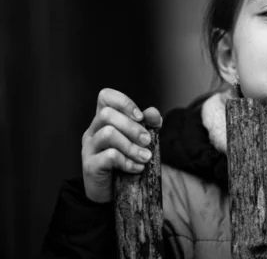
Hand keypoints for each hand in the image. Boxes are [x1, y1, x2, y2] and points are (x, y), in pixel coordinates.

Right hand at [81, 88, 161, 202]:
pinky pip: (109, 156)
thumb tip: (152, 112)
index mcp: (104, 120)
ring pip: (108, 133)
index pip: (105, 96)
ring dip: (132, 146)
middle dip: (133, 128)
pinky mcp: (90, 166)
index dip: (124, 102)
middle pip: (107, 114)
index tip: (140, 117)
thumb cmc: (127, 162)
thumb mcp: (140, 141)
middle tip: (147, 142)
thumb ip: (148, 124)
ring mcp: (89, 148)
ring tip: (145, 157)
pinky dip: (128, 161)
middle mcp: (93, 131)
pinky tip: (137, 168)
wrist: (112, 194)